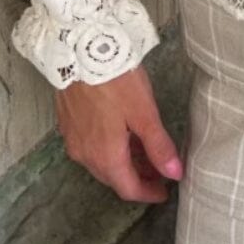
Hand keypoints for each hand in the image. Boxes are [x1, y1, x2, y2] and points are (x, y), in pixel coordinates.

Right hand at [55, 62, 183, 201]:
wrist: (79, 49)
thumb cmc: (116, 80)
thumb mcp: (144, 112)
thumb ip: (159, 145)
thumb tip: (176, 174)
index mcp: (105, 156)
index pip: (128, 189)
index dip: (148, 193)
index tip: (164, 191)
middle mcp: (84, 155)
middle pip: (113, 178)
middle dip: (137, 178)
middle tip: (158, 171)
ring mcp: (73, 139)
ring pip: (100, 163)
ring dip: (123, 163)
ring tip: (144, 152)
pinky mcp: (67, 123)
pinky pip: (90, 147)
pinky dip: (109, 149)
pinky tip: (121, 134)